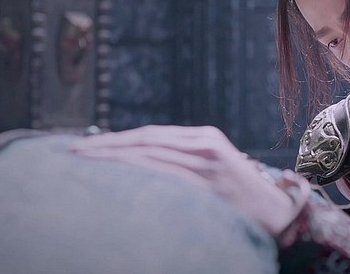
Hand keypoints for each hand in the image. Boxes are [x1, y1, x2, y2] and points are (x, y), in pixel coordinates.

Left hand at [69, 125, 301, 236]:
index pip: (150, 135)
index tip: (85, 146)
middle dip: (106, 144)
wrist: (279, 215)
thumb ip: (185, 166)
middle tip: (71, 150)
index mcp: (205, 138)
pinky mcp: (210, 177)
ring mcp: (208, 159)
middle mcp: (205, 142)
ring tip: (81, 159)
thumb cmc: (242, 201)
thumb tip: (142, 171)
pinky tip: (114, 172)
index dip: (116, 139)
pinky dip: (136, 169)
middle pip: (145, 139)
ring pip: (150, 152)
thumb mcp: (214, 174)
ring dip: (113, 155)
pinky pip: (164, 171)